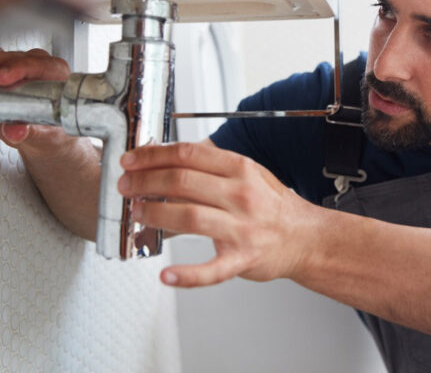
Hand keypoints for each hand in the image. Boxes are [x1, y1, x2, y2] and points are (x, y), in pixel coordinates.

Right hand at [0, 41, 70, 146]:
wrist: (39, 135)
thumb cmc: (48, 130)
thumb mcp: (43, 135)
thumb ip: (30, 132)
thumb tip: (16, 132)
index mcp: (56, 76)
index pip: (41, 65)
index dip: (19, 68)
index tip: (1, 78)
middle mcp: (36, 65)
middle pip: (12, 58)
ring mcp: (13, 65)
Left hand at [118, 141, 313, 287]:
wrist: (304, 237)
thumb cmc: (273, 206)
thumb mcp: (250, 173)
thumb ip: (214, 164)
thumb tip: (170, 156)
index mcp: (241, 170)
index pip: (190, 154)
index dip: (154, 155)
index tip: (132, 160)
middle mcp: (241, 196)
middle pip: (183, 181)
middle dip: (145, 181)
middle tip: (126, 185)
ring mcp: (242, 229)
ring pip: (189, 217)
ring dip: (155, 214)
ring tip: (137, 212)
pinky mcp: (241, 259)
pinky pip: (211, 270)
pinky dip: (187, 275)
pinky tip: (166, 275)